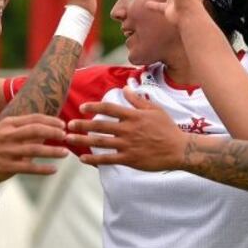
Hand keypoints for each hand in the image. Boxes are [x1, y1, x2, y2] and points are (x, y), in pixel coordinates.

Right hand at [0, 114, 67, 182]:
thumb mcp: (5, 131)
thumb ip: (24, 129)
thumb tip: (48, 129)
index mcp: (8, 124)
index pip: (34, 119)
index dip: (51, 121)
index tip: (63, 125)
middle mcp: (8, 136)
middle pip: (35, 130)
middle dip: (53, 132)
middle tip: (66, 136)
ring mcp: (7, 151)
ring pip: (34, 149)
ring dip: (52, 151)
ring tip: (65, 153)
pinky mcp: (6, 166)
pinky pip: (28, 168)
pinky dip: (42, 169)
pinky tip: (54, 170)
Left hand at [65, 88, 187, 170]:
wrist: (179, 149)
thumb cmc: (167, 128)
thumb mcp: (154, 109)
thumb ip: (137, 100)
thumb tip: (125, 88)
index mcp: (133, 116)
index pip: (109, 109)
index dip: (94, 107)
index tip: (82, 107)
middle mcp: (128, 129)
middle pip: (100, 126)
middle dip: (82, 125)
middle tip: (68, 124)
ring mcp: (128, 145)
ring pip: (100, 142)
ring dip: (82, 141)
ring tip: (68, 138)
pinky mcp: (129, 159)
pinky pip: (108, 159)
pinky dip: (93, 159)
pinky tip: (82, 158)